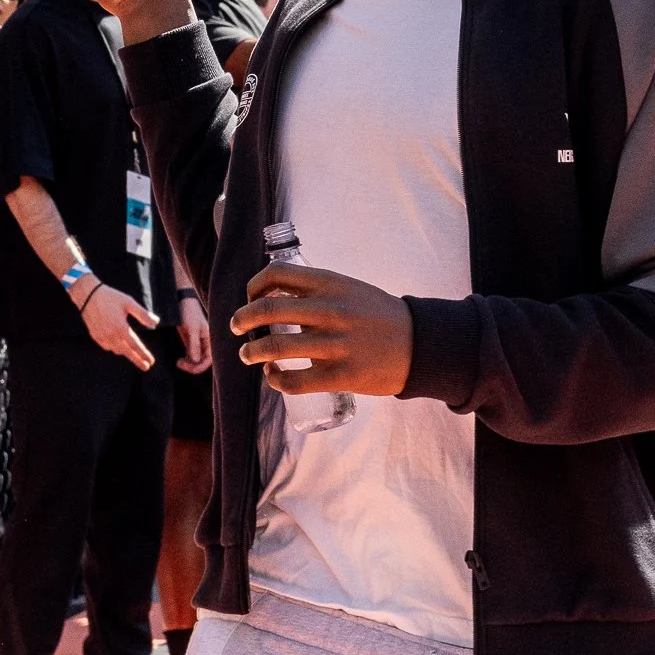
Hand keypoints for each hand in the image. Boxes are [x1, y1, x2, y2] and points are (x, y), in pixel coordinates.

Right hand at [77, 280, 158, 368]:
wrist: (88, 295)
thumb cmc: (110, 297)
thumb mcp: (129, 302)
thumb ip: (143, 314)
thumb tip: (156, 322)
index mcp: (121, 328)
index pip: (136, 345)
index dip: (144, 354)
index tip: (151, 362)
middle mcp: (111, 335)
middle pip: (127, 352)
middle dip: (137, 360)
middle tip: (146, 367)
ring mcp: (102, 337)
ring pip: (117, 350)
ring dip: (126, 353)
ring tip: (134, 355)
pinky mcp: (95, 336)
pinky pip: (107, 347)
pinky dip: (115, 348)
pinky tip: (119, 346)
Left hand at [177, 293, 211, 372]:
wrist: (181, 301)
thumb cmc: (188, 312)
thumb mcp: (191, 328)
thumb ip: (194, 345)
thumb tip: (196, 361)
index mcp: (210, 339)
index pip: (209, 359)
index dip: (199, 367)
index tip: (187, 367)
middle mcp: (206, 343)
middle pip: (203, 362)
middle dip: (192, 366)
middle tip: (179, 363)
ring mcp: (198, 343)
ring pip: (196, 361)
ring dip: (188, 365)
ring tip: (178, 362)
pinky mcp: (191, 342)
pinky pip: (191, 356)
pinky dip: (186, 360)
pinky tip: (179, 360)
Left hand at [229, 262, 413, 396]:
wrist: (419, 344)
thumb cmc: (379, 315)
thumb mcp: (350, 289)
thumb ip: (317, 290)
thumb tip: (274, 296)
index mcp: (331, 283)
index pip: (277, 273)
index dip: (254, 285)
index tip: (250, 297)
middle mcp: (330, 310)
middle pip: (267, 309)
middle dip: (242, 319)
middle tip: (236, 327)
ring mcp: (335, 344)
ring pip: (274, 347)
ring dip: (252, 352)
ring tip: (248, 355)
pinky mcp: (340, 375)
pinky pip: (294, 380)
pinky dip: (275, 380)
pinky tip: (273, 376)